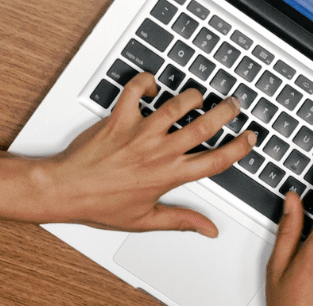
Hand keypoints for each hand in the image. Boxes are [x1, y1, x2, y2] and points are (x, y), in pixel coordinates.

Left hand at [34, 72, 255, 236]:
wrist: (64, 190)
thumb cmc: (99, 204)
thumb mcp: (145, 220)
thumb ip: (181, 220)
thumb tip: (208, 229)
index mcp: (169, 175)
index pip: (215, 160)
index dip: (239, 148)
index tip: (249, 138)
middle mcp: (158, 151)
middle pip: (204, 125)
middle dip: (226, 112)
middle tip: (233, 105)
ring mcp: (140, 132)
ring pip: (177, 104)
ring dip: (193, 96)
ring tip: (198, 96)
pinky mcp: (119, 118)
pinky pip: (136, 90)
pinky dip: (146, 83)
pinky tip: (151, 87)